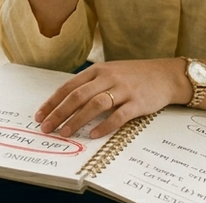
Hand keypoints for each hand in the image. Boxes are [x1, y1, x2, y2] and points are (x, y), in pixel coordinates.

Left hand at [35, 59, 186, 138]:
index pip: (69, 86)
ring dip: (77, 120)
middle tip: (47, 128)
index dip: (52, 102)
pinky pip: (118, 115)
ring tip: (65, 133)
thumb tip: (66, 102)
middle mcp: (107, 77)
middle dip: (59, 113)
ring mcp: (123, 89)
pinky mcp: (137, 102)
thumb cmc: (133, 76)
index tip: (40, 115)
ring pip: (95, 105)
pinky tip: (93, 134)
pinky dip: (104, 125)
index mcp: (97, 70)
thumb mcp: (109, 73)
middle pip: (78, 96)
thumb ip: (90, 84)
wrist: (165, 75)